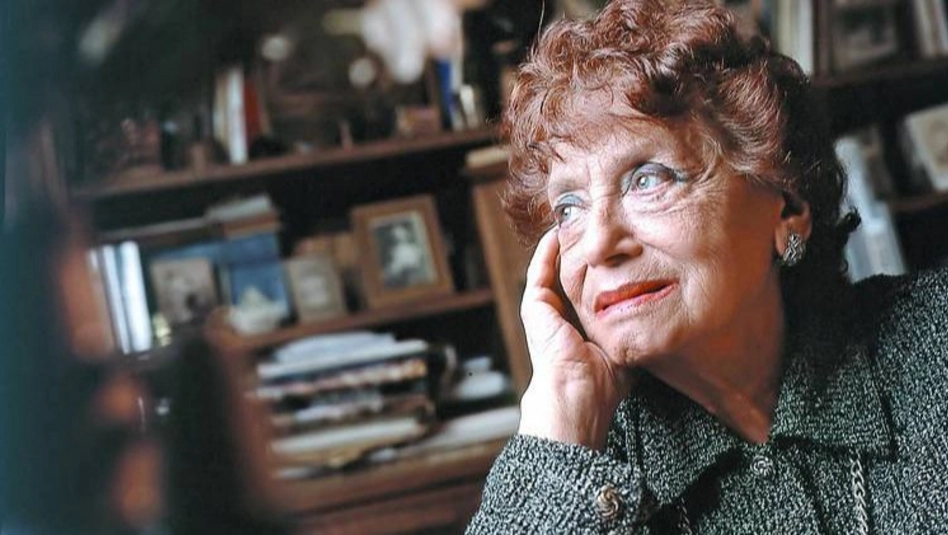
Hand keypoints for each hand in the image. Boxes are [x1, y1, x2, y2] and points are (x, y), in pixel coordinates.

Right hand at [517, 230, 634, 449]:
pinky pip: (540, 271)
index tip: (612, 252)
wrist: (578, 396)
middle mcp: (559, 320)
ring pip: (553, 271)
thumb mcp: (624, 346)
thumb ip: (631, 329)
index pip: (587, 293)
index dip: (598, 273)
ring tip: (574, 224)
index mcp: (578, 330)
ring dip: (563, 248)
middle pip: (569, 278)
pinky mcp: (534, 307)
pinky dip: (548, 251)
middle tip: (593, 230)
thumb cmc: (602, 385)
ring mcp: (544, 313)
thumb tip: (655, 315)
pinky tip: (558, 234)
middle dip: (581, 255)